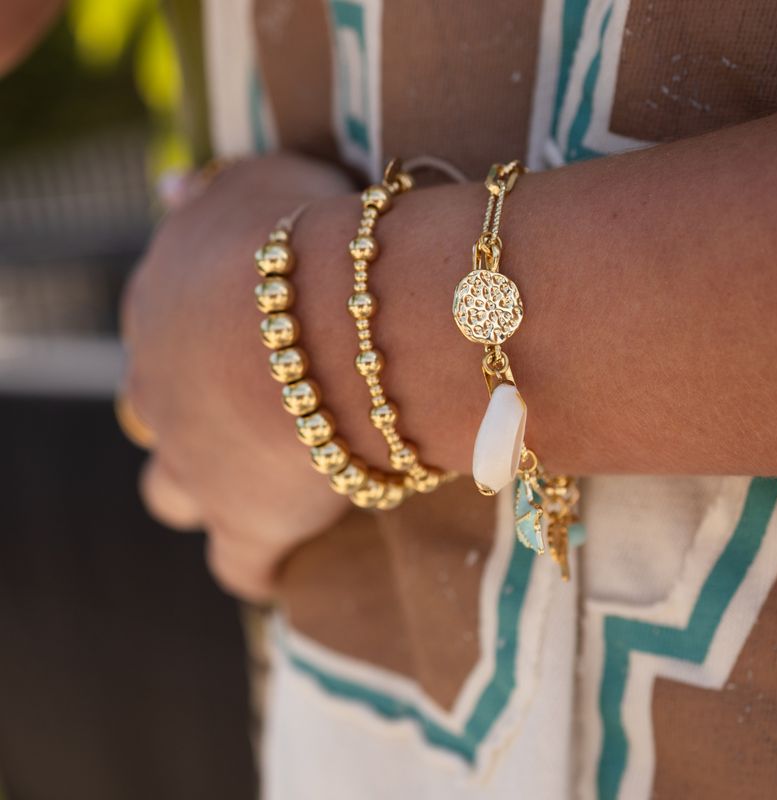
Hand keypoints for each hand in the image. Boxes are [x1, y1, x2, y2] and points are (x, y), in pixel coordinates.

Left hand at [123, 153, 354, 601]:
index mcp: (158, 310)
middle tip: (252, 409)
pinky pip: (242, 565)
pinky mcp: (245, 525)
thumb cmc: (301, 242)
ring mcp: (195, 465)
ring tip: (260, 480)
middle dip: (187, 416)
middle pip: (151, 417)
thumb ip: (209, 193)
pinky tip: (287, 557)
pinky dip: (261, 564)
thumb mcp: (254, 185)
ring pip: (171, 494)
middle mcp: (158, 391)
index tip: (241, 344)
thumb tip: (169, 192)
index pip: (156, 333)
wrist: (333, 325)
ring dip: (206, 488)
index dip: (196, 342)